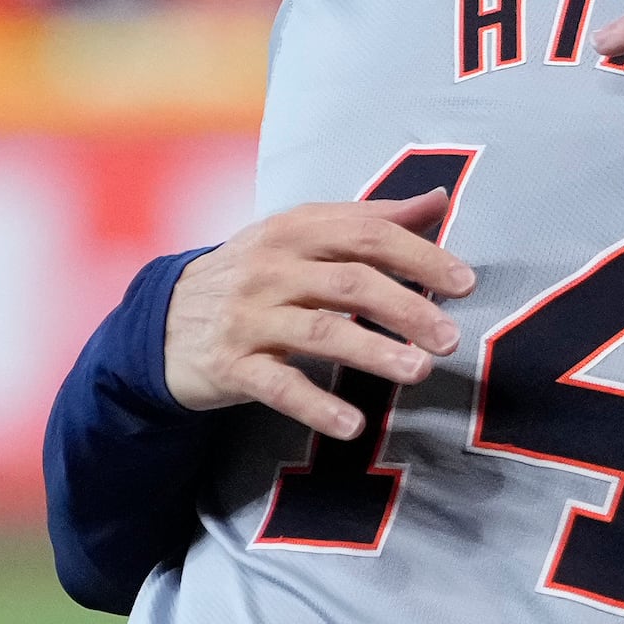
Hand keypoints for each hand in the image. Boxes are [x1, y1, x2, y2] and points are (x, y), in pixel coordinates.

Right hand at [164, 190, 476, 440]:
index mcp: (294, 230)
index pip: (366, 234)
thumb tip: (438, 198)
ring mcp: (248, 317)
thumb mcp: (301, 236)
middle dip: (406, 309)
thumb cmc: (253, 276)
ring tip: (419, 371)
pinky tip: (353, 424)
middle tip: (450, 337)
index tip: (464, 283)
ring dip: (374, 352)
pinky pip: (278, 386)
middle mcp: (271, 269)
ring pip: (320, 331)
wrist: (159, 321)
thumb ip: (369, 219)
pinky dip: (317, 405)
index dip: (419, 256)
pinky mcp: (229, 365)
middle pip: (351, 282)